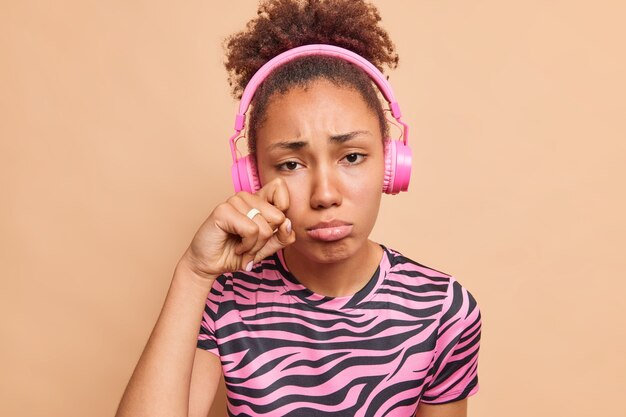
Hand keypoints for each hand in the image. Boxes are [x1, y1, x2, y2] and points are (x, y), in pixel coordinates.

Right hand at [179, 178, 295, 281]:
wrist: (210, 265)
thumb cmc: (236, 253)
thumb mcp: (266, 248)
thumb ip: (282, 237)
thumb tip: (288, 224)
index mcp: (258, 201)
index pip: (279, 187)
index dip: (283, 209)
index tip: (271, 227)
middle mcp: (246, 197)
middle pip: (278, 216)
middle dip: (267, 239)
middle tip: (251, 244)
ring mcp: (234, 202)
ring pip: (264, 227)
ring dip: (255, 246)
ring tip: (242, 247)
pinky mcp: (223, 210)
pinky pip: (251, 230)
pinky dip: (247, 246)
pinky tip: (236, 247)